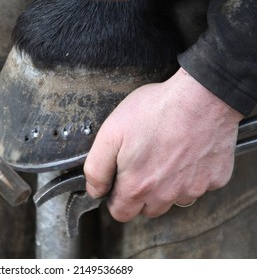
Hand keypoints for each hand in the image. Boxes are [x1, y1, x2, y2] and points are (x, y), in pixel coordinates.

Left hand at [84, 67, 242, 221]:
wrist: (200, 96)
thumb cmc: (156, 111)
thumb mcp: (110, 135)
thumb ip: (97, 169)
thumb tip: (95, 190)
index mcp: (137, 187)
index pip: (121, 213)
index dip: (116, 199)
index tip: (119, 183)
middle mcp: (166, 195)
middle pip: (148, 210)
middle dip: (140, 194)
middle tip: (142, 165)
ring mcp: (193, 189)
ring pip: (173, 199)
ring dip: (166, 186)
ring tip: (164, 156)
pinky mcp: (214, 179)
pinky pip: (198, 185)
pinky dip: (191, 175)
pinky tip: (187, 153)